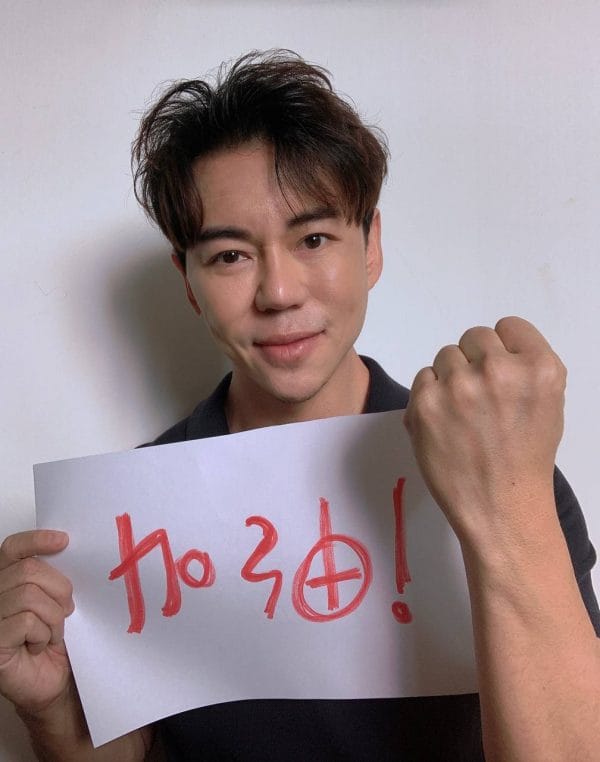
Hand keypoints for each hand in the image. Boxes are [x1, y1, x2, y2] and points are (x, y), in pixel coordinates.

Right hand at [0, 530, 73, 713]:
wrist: (53, 682)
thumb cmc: (53, 641)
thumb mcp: (56, 601)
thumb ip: (51, 577)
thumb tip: (65, 547)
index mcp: (6, 581)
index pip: (12, 548)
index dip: (36, 540)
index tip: (63, 541)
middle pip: (28, 570)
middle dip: (58, 589)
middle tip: (66, 610)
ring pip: (29, 595)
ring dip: (52, 616)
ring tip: (51, 632)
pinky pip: (26, 622)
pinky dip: (43, 634)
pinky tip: (39, 646)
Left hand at [404, 317, 565, 545]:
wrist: (499, 507)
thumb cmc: (526, 458)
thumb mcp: (548, 404)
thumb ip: (524, 368)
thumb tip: (493, 349)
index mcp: (539, 368)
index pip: (509, 327)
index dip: (504, 349)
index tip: (502, 374)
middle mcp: (499, 370)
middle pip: (475, 337)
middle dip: (476, 362)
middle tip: (480, 397)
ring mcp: (458, 386)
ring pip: (446, 355)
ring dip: (451, 377)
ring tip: (463, 413)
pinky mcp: (425, 403)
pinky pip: (423, 377)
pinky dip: (430, 395)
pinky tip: (444, 421)